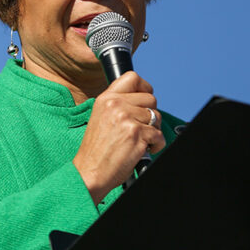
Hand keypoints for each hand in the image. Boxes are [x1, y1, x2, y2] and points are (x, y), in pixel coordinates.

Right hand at [73, 72, 164, 203]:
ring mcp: (126, 118)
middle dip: (150, 114)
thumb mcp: (100, 117)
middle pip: (150, 98)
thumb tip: (143, 98)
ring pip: (157, 116)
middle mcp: (115, 105)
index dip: (144, 88)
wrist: (90, 171)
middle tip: (140, 127)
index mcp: (105, 99)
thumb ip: (117, 105)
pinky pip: (159, 135)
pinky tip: (142, 149)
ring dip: (153, 131)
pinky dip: (156, 145)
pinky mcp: (136, 133)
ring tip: (139, 140)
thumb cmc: (97, 149)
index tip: (144, 100)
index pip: (132, 78)